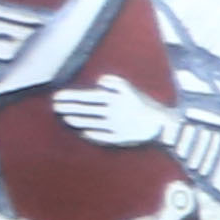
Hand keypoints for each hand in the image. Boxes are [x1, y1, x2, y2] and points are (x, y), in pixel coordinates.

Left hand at [50, 75, 178, 152]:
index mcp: (114, 98)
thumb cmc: (145, 104)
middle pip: (86, 109)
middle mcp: (113, 112)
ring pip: (91, 122)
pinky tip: (82, 133)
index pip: (86, 96)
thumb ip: (114, 82)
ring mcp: (116, 125)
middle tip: (56, 107)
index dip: (70, 97)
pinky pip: (102, 136)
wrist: (164, 124)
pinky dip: (91, 134)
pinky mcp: (120, 138)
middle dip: (69, 108)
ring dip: (76, 120)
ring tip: (66, 118)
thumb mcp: (131, 89)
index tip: (57, 97)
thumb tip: (100, 81)